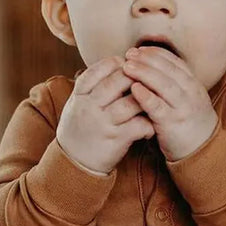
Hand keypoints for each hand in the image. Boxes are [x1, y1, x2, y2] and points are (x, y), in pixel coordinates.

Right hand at [56, 56, 155, 173]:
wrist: (74, 163)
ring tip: (152, 100)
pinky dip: (148, 124)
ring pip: (131, 103)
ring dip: (146, 99)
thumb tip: (118, 62)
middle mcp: (89, 107)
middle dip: (135, 76)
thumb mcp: (77, 103)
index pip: (98, 69)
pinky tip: (150, 124)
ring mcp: (103, 123)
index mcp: (79, 95)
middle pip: (117, 82)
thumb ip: (92, 85)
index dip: (116, 63)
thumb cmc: (80, 128)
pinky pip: (138, 126)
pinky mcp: (116, 140)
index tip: (127, 64)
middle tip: (146, 78)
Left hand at [122, 46, 218, 160]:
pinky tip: (134, 88)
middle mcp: (191, 93)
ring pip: (164, 85)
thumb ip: (172, 85)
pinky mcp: (173, 124)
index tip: (140, 49)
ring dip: (144, 73)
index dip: (156, 54)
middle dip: (147, 59)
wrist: (202, 152)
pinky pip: (158, 107)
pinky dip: (146, 96)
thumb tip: (150, 67)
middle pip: (168, 69)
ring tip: (127, 66)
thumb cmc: (187, 124)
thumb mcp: (186, 100)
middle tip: (129, 54)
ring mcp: (183, 108)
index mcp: (194, 85)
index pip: (175, 62)